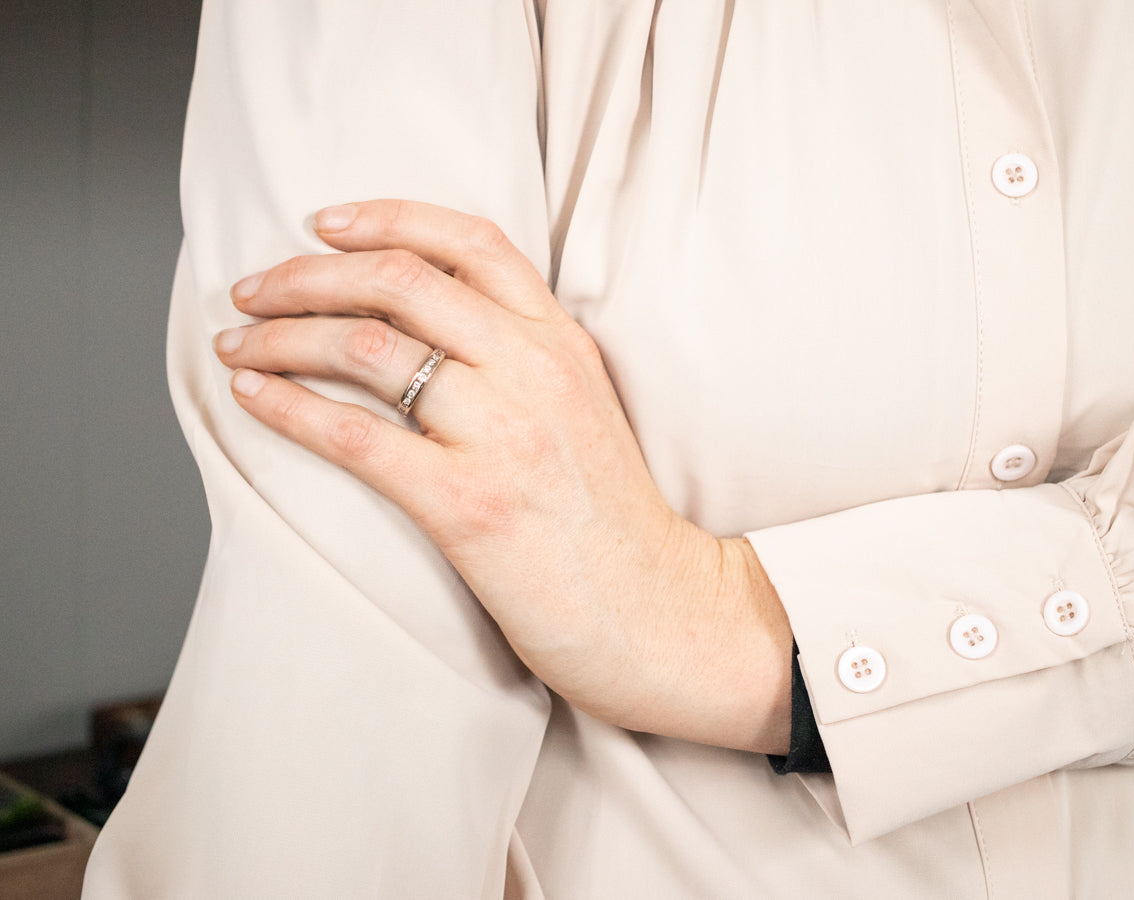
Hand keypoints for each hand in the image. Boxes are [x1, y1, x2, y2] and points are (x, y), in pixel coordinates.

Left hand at [214, 200, 791, 753]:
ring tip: (237, 343)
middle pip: (399, 283)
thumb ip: (525, 357)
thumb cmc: (613, 522)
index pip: (470, 243)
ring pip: (367, 347)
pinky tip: (251, 398)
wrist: (660, 611)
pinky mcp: (469, 503)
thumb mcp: (586, 409)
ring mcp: (504, 434)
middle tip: (254, 289)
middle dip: (306, 276)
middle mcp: (534, 371)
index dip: (387, 217)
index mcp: (563, 343)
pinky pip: (357, 436)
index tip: (326, 224)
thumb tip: (431, 326)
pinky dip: (289, 408)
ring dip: (281, 337)